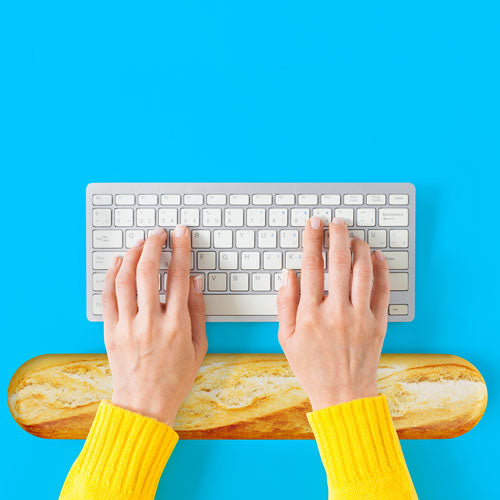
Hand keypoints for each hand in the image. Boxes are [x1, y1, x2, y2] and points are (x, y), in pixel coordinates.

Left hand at [101, 225, 206, 425]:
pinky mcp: (111, 332)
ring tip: (139, 243)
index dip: (181, 249)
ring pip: (125, 279)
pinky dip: (112, 275)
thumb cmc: (175, 378)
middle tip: (158, 233)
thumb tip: (194, 281)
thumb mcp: (199, 346)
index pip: (179, 277)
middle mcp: (150, 323)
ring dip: (132, 255)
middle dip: (154, 245)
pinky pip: (108, 296)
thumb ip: (197, 311)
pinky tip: (118, 263)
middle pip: (149, 272)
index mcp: (176, 325)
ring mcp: (128, 327)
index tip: (180, 234)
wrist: (145, 404)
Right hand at [277, 217, 389, 410]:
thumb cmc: (312, 368)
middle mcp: (337, 312)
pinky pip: (382, 290)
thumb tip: (288, 274)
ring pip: (363, 271)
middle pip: (339, 262)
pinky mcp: (378, 324)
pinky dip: (381, 270)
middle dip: (337, 235)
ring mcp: (361, 317)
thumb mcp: (286, 339)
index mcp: (311, 315)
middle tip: (335, 221)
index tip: (313, 224)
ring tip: (353, 236)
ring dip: (359, 248)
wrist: (343, 396)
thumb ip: (285, 304)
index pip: (311, 267)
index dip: (311, 240)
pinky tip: (375, 257)